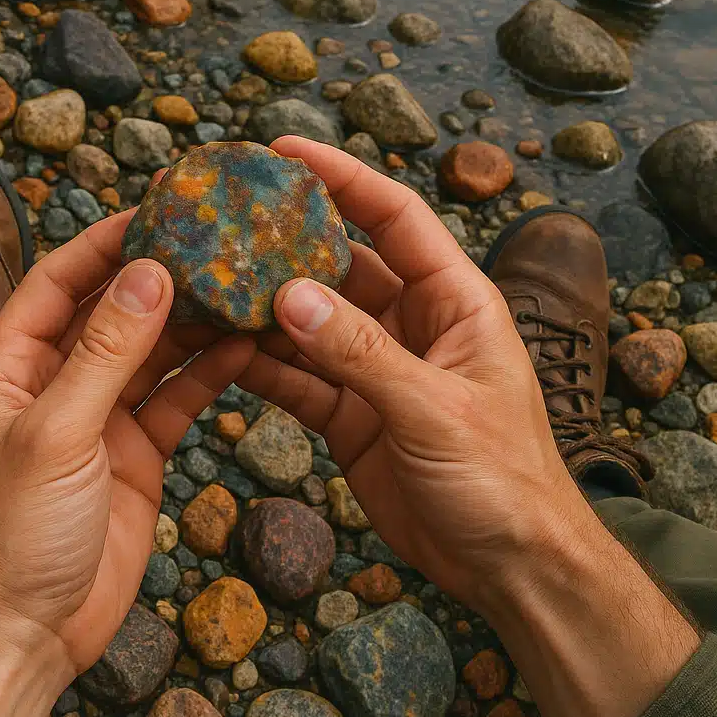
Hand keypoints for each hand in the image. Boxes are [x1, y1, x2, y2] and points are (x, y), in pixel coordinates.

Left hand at [0, 212, 254, 716]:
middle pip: (114, 309)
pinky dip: (209, 373)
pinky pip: (177, 398)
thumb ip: (105, 352)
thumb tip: (149, 274)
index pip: (58, 280)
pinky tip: (244, 346)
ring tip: (242, 287)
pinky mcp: (137, 451)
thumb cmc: (14, 532)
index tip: (158, 211)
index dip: (104, 242)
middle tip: (217, 244)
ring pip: (153, 351)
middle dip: (161, 277)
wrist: (28, 632)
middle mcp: (56, 381)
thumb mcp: (56, 432)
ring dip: (193, 322)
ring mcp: (101, 416)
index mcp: (11, 364)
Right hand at [241, 136, 573, 609]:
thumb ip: (361, 353)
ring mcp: (378, 370)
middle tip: (226, 221)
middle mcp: (413, 325)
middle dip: (287, 245)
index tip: (286, 150)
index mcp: (454, 301)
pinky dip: (265, 366)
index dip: (344, 178)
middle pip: (340, 266)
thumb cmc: (503, 478)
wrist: (509, 565)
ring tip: (208, 284)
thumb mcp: (435, 409)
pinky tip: (224, 350)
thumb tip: (289, 297)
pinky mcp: (352, 415)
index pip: (396, 218)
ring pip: (312, 323)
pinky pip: (300, 378)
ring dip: (265, 308)